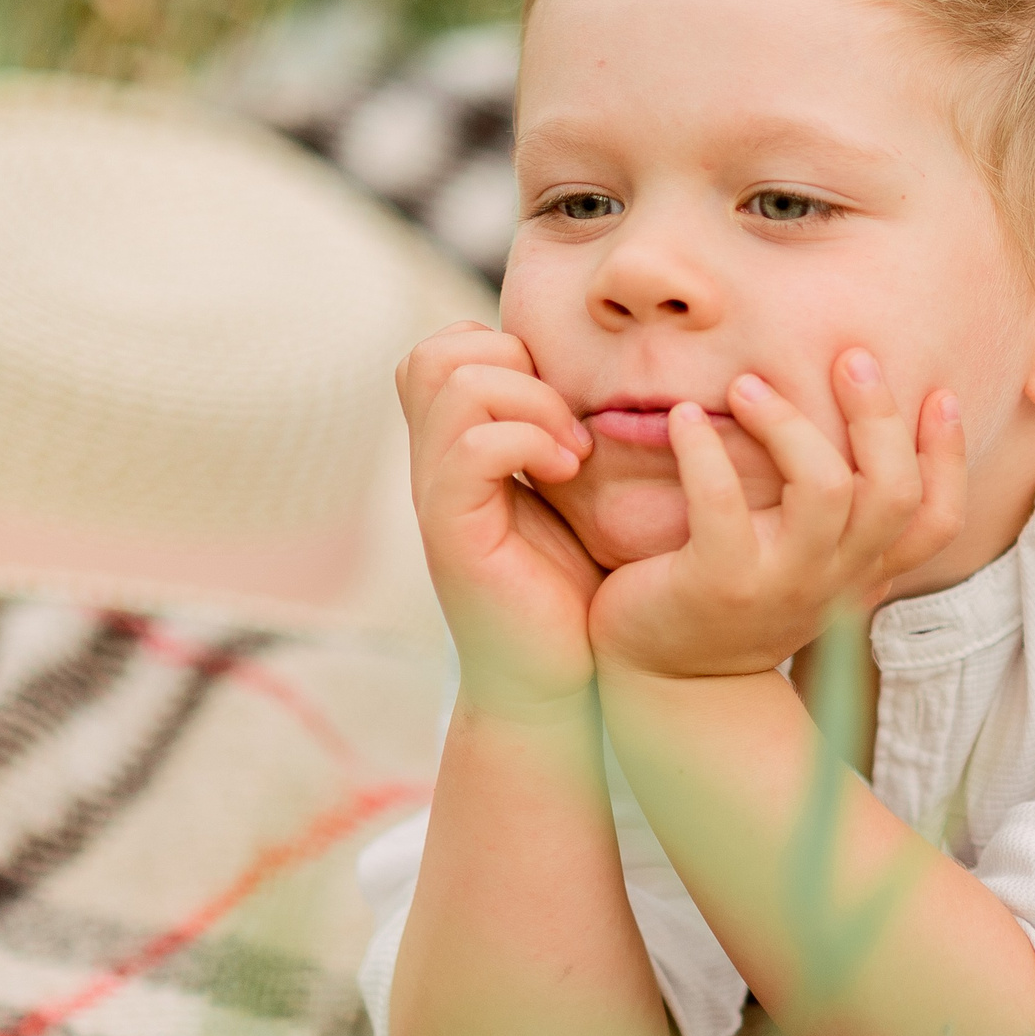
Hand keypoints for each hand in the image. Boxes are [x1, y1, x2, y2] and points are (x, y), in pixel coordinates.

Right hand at [397, 322, 602, 717]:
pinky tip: (566, 472)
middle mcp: (435, 468)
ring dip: (530, 401)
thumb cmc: (579, 595)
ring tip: (573, 454)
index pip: (444, 350)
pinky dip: (527, 441)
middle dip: (514, 363)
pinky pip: (472, 445)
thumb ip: (561, 439)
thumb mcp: (575, 500)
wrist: (561, 686)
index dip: (503, 349)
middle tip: (568, 427)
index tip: (562, 406)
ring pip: (452, 383)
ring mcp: (437, 499)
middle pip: (434, 354)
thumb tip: (600, 382)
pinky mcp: (451, 536)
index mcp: (458, 453)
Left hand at [588, 349, 964, 681]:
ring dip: (789, 423)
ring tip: (746, 385)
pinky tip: (681, 421)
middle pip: (891, 491)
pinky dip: (703, 450)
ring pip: (824, 490)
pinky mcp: (719, 585)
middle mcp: (835, 579)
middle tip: (848, 357)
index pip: (937, 520)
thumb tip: (858, 423)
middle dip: (877, 415)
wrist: (668, 683)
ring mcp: (782, 584)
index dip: (950, 458)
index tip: (939, 394)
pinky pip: (722, 505)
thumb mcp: (804, 564)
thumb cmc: (734, 598)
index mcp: (863, 570)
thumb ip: (837, 516)